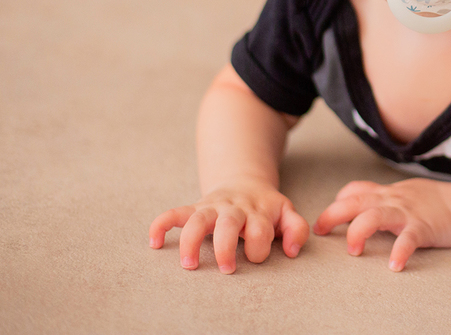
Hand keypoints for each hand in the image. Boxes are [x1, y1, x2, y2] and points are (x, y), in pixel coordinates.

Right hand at [149, 181, 308, 273]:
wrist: (246, 182)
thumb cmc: (267, 208)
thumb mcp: (287, 213)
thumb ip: (296, 229)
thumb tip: (291, 251)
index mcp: (257, 212)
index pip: (259, 231)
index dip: (259, 248)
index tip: (256, 257)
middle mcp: (234, 209)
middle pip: (228, 224)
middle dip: (226, 247)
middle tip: (227, 269)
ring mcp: (213, 207)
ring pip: (198, 219)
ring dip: (191, 241)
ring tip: (189, 264)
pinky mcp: (195, 207)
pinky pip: (175, 213)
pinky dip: (161, 224)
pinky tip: (154, 242)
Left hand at [313, 179, 450, 271]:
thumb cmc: (435, 201)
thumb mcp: (404, 192)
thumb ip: (383, 198)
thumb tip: (359, 204)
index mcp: (387, 192)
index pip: (354, 190)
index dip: (335, 204)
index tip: (323, 222)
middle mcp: (392, 199)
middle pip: (355, 201)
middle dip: (332, 215)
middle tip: (319, 231)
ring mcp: (407, 213)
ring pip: (374, 216)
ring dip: (357, 233)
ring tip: (354, 252)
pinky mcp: (422, 227)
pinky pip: (407, 239)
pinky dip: (398, 253)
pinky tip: (394, 266)